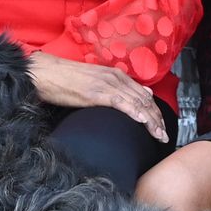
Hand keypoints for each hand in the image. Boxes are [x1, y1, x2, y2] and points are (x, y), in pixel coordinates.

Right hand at [28, 52, 167, 141]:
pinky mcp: (97, 93)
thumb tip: (137, 94)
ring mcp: (107, 84)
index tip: (161, 128)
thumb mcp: (95, 82)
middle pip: (144, 101)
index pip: (144, 95)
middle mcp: (116, 78)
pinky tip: (142, 122)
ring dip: (151, 121)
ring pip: (137, 103)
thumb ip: (115, 88)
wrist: (46, 73)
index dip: (155, 112)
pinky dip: (134, 112)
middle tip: (164, 137)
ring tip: (159, 136)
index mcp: (116, 75)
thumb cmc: (66, 80)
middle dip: (157, 120)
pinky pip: (121, 103)